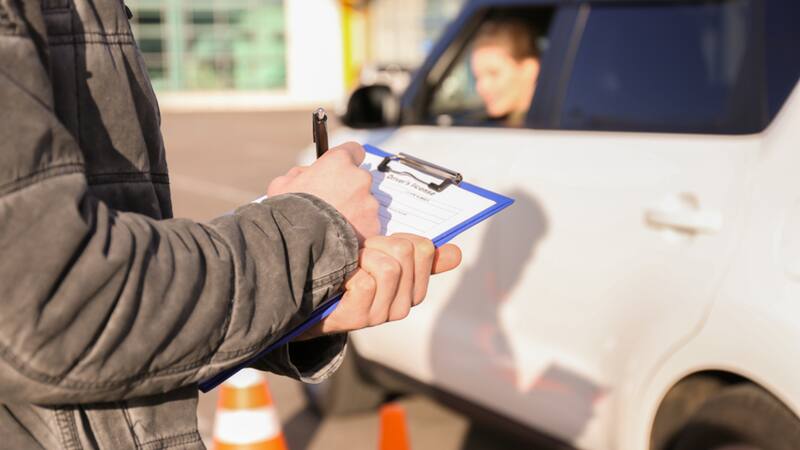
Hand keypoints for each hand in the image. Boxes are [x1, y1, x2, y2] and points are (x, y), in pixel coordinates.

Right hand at [267, 142, 379, 240]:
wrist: (300, 243)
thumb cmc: (289, 211)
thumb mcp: (282, 184)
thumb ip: (299, 174)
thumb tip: (306, 174)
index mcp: (339, 162)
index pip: (354, 150)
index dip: (347, 160)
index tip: (342, 170)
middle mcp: (359, 178)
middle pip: (360, 180)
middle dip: (349, 190)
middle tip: (333, 205)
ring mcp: (369, 203)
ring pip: (366, 204)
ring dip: (355, 211)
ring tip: (333, 225)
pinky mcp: (373, 225)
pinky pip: (368, 225)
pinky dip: (358, 231)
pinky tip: (341, 237)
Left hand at [297, 233, 461, 338]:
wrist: (307, 299)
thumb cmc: (347, 275)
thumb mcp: (383, 260)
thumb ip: (419, 257)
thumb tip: (455, 252)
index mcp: (413, 290)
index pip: (425, 249)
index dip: (399, 238)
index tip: (379, 245)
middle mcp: (402, 306)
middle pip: (406, 253)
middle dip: (379, 244)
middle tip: (360, 254)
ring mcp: (381, 315)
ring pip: (389, 268)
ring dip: (363, 257)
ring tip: (350, 265)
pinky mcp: (360, 318)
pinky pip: (366, 281)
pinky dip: (349, 273)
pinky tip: (340, 280)